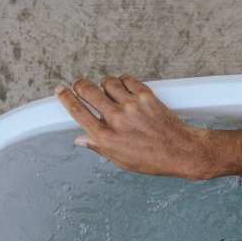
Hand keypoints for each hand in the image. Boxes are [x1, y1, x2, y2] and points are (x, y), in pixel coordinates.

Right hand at [55, 76, 215, 179]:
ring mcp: (131, 106)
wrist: (181, 151)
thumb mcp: (121, 160)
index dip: (66, 98)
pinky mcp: (146, 97)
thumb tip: (80, 139)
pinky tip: (126, 90)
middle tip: (81, 86)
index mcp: (106, 138)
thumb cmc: (152, 159)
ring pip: (107, 82)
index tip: (60, 90)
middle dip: (80, 85)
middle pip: (87, 90)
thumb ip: (98, 147)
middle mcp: (116, 120)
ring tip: (110, 93)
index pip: (78, 112)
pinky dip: (123, 82)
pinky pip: (127, 80)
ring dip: (105, 85)